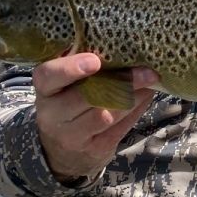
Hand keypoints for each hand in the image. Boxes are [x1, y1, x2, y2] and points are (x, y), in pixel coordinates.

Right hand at [33, 54, 159, 181]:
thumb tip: (122, 45)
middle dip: (121, 81)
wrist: (65, 151)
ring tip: (151, 79)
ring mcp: (72, 136)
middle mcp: (53, 114)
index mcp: (45, 89)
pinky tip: (146, 95)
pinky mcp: (94, 149)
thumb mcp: (65, 84)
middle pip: (87, 96)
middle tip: (146, 69)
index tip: (95, 60)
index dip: (70, 68)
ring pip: (106, 113)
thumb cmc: (69, 102)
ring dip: (133, 95)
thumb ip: (82, 66)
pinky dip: (136, 109)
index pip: (49, 76)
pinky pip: (119, 127)